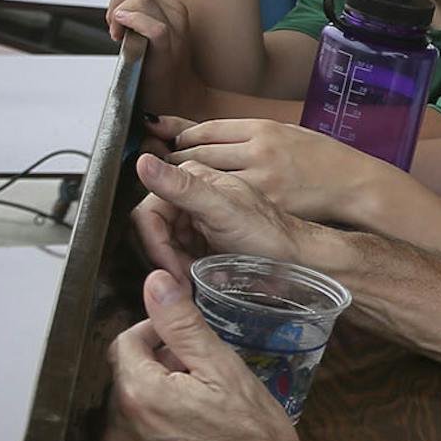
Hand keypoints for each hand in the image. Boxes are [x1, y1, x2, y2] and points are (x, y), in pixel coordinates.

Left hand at [103, 270, 339, 440]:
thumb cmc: (256, 438)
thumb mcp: (226, 369)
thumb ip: (182, 324)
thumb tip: (154, 283)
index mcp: (138, 395)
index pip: (124, 344)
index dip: (156, 336)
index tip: (184, 345)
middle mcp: (117, 436)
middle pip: (125, 385)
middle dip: (156, 375)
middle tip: (200, 384)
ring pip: (127, 424)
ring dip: (152, 414)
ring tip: (198, 422)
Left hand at [106, 0, 203, 116]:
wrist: (176, 97)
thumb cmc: (161, 65)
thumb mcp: (155, 27)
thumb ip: (149, 1)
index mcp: (172, 5)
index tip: (117, 20)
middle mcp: (177, 13)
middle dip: (116, 3)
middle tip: (115, 29)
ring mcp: (176, 30)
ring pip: (142, 0)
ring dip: (120, 16)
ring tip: (119, 36)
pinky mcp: (169, 48)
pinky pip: (154, 26)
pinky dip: (134, 23)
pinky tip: (121, 33)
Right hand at [130, 151, 321, 279]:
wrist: (297, 256)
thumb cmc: (269, 233)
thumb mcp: (222, 210)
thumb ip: (182, 187)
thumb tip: (142, 162)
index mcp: (192, 177)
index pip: (147, 212)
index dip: (154, 244)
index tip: (170, 269)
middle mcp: (192, 193)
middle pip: (153, 231)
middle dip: (166, 258)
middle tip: (186, 278)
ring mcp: (197, 215)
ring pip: (164, 246)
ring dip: (176, 267)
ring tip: (199, 278)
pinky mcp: (203, 236)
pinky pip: (178, 255)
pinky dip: (186, 269)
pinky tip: (203, 276)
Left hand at [164, 117, 385, 223]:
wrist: (350, 183)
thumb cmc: (317, 158)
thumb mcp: (283, 132)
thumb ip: (245, 134)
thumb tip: (203, 132)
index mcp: (262, 128)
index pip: (206, 129)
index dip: (183, 136)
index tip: (174, 142)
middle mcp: (259, 151)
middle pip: (199, 151)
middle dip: (176, 158)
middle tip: (163, 163)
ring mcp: (261, 180)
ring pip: (206, 176)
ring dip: (187, 179)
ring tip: (179, 183)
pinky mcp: (264, 204)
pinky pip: (224, 200)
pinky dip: (208, 200)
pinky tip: (202, 204)